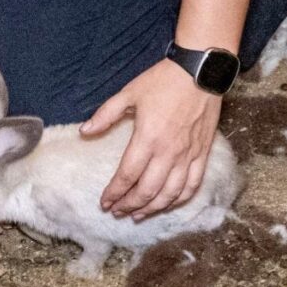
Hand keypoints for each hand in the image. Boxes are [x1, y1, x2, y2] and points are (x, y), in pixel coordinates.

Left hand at [79, 58, 222, 220]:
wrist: (200, 72)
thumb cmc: (163, 81)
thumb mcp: (129, 93)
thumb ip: (105, 114)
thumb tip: (84, 131)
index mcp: (147, 138)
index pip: (127, 175)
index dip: (114, 192)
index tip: (104, 202)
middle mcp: (168, 152)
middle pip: (147, 190)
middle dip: (130, 205)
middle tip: (117, 212)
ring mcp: (187, 155)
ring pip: (169, 194)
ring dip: (152, 208)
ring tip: (138, 215)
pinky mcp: (202, 154)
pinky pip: (192, 185)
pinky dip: (179, 200)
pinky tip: (168, 204)